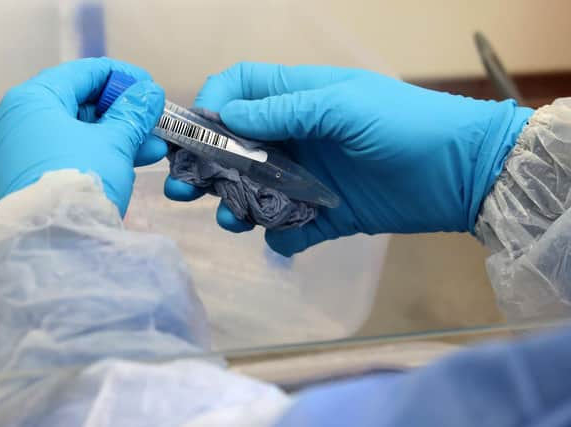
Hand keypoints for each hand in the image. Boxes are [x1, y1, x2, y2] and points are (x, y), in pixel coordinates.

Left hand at [0, 57, 165, 215]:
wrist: (50, 245)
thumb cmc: (80, 179)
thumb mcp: (114, 143)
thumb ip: (133, 114)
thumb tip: (150, 93)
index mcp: (33, 100)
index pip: (83, 73)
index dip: (123, 78)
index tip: (151, 88)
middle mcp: (18, 122)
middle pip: (79, 105)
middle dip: (123, 114)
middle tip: (155, 122)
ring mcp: (18, 154)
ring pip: (76, 135)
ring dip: (118, 138)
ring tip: (154, 148)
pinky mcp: (25, 181)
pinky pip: (67, 157)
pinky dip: (97, 156)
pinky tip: (130, 164)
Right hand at [164, 62, 532, 255]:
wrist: (464, 174)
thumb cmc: (407, 125)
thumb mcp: (345, 105)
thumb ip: (285, 110)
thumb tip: (226, 117)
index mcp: (299, 98)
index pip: (240, 91)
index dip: (212, 105)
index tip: (195, 131)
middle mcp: (296, 137)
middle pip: (234, 148)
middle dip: (205, 166)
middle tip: (183, 188)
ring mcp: (308, 178)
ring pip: (254, 192)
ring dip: (235, 205)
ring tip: (230, 217)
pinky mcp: (326, 215)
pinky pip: (289, 229)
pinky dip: (281, 238)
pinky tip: (284, 239)